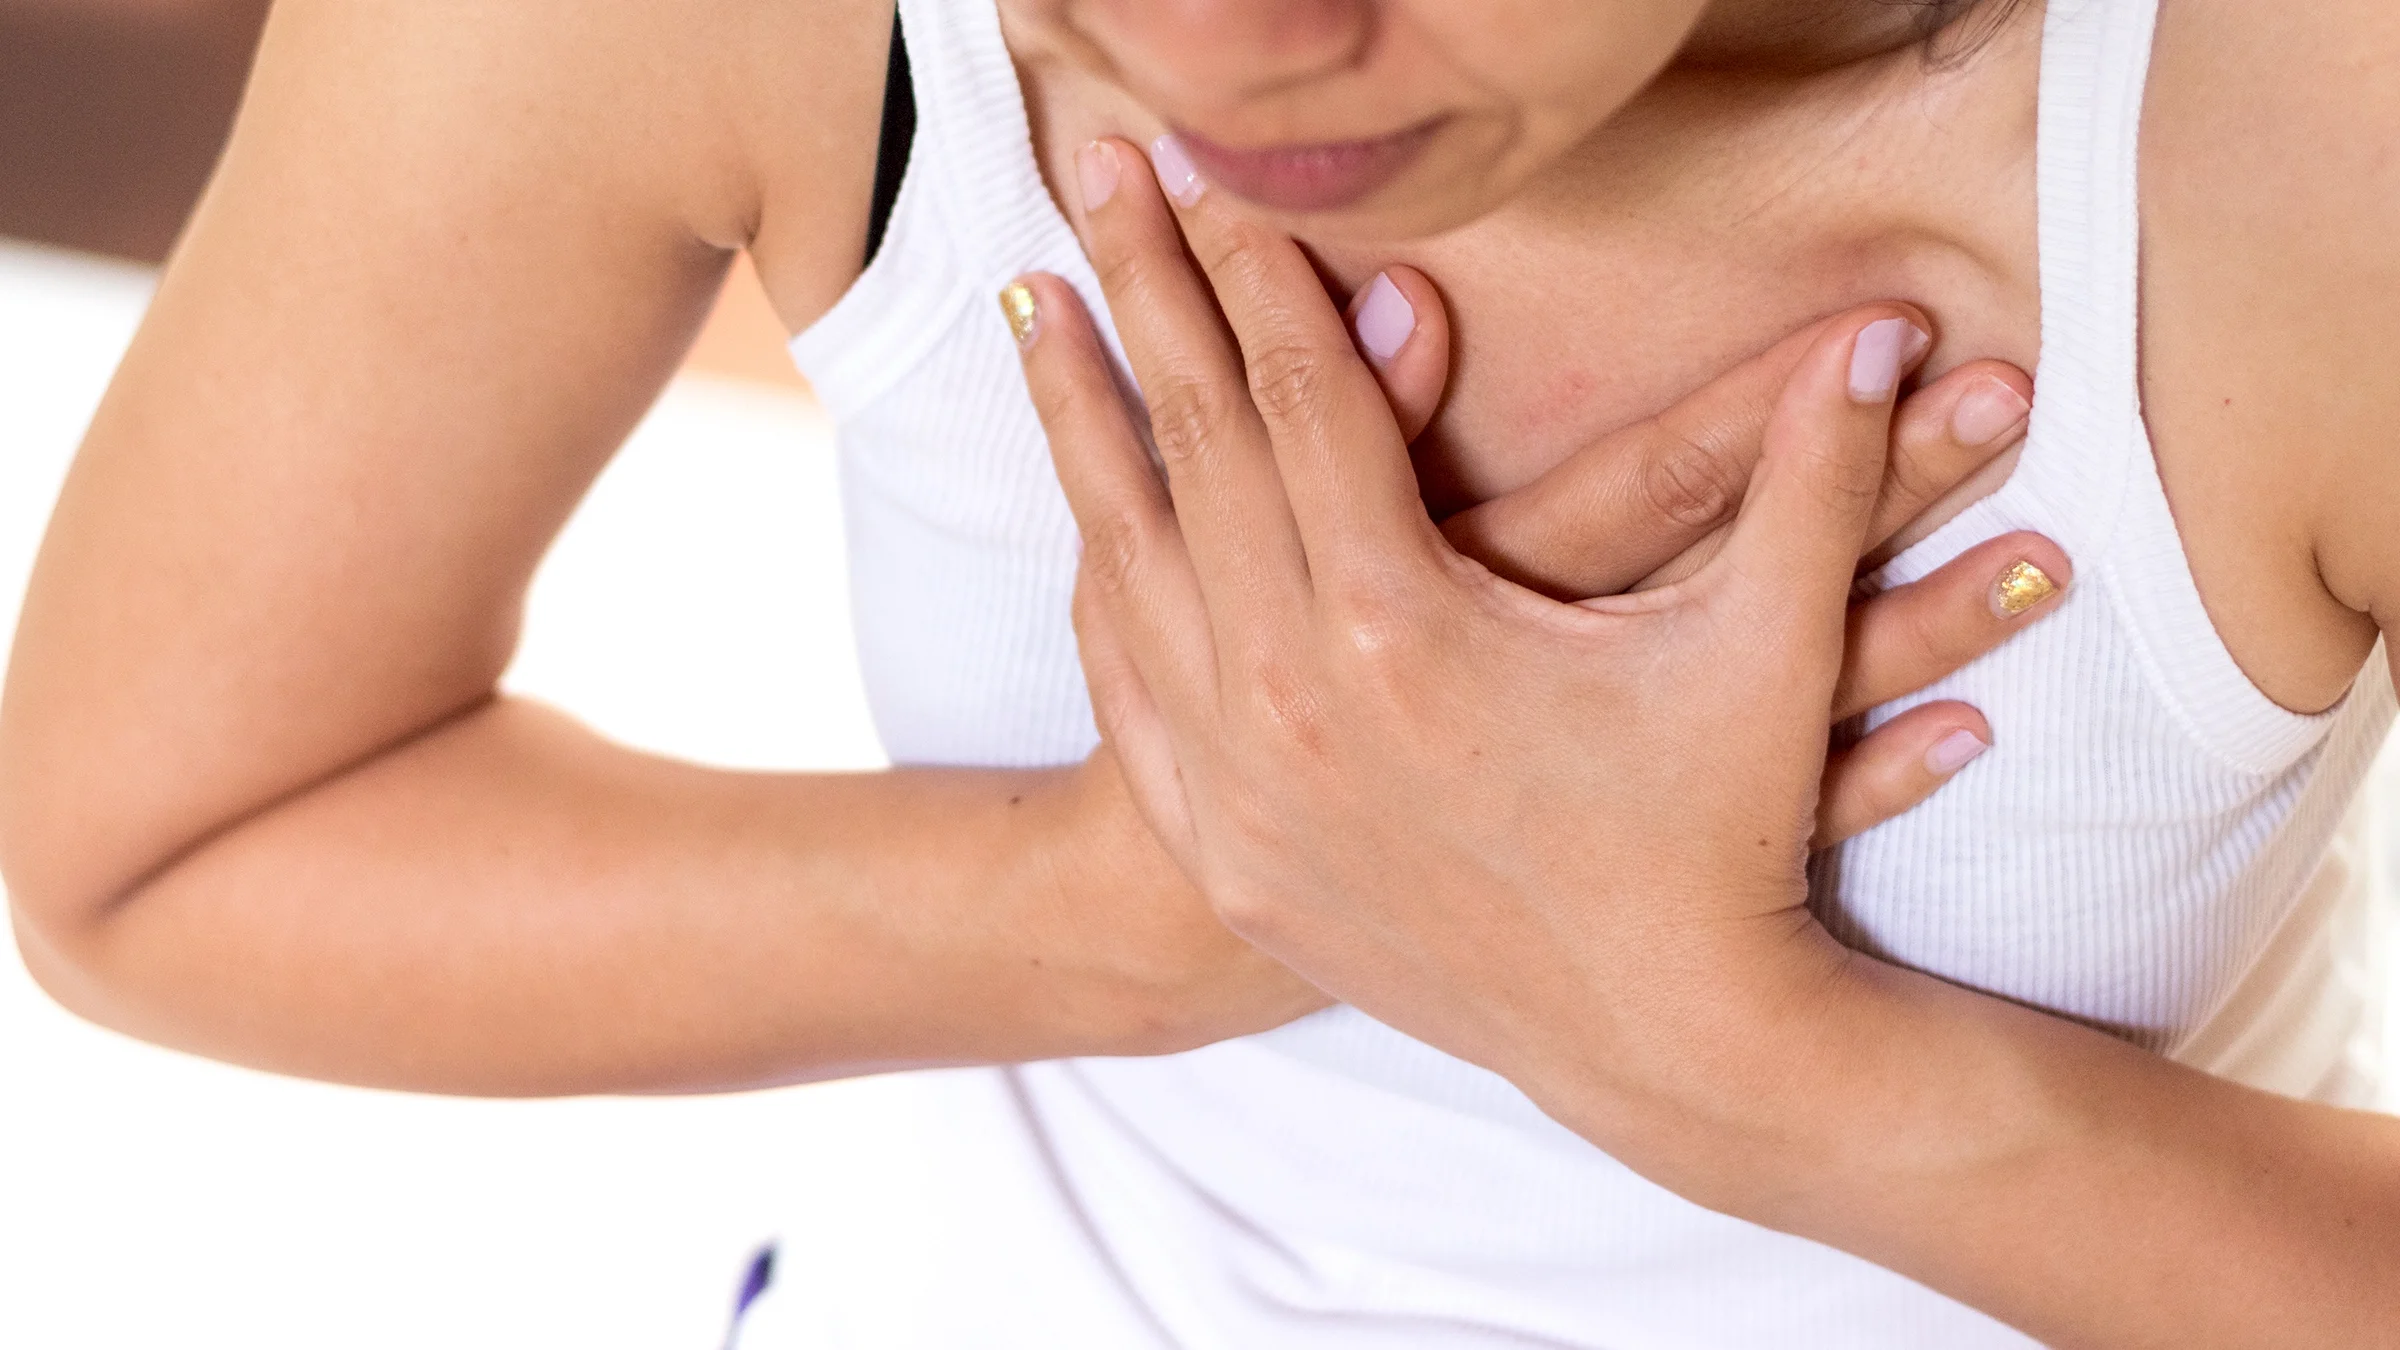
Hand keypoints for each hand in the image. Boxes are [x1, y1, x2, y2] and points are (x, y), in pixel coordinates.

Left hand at [1010, 137, 2054, 1170]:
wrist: (1658, 1046)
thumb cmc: (1715, 844)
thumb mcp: (1768, 655)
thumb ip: (1816, 480)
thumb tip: (1885, 337)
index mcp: (1404, 627)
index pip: (1305, 397)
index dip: (1261, 272)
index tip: (1215, 175)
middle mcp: (1292, 698)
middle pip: (1191, 448)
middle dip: (1146, 295)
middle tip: (1093, 177)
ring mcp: (1242, 784)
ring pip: (1127, 561)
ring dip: (1079, 425)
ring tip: (1036, 310)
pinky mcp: (1232, 851)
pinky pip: (1130, 688)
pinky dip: (1103, 587)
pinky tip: (1086, 520)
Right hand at [1333, 268, 2059, 845]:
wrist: (1229, 898)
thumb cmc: (1273, 711)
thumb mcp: (1293, 573)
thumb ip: (1352, 431)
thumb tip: (1411, 292)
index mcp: (1475, 596)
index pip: (1653, 474)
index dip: (1770, 395)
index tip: (1900, 321)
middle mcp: (1555, 679)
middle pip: (1744, 567)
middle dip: (1885, 479)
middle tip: (2008, 401)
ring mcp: (1600, 781)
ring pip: (1787, 696)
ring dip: (1919, 622)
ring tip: (2045, 560)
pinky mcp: (1622, 862)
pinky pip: (1770, 823)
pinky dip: (1876, 775)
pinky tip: (1974, 732)